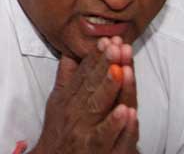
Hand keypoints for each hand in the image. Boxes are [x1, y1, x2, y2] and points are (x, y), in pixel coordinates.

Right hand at [31, 38, 138, 153]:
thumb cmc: (58, 131)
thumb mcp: (57, 102)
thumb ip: (66, 78)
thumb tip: (68, 54)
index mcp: (69, 97)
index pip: (85, 73)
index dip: (97, 56)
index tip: (109, 39)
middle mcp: (75, 110)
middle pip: (92, 84)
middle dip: (106, 64)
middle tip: (118, 46)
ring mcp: (83, 128)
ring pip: (98, 105)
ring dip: (111, 87)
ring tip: (122, 69)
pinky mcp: (92, 147)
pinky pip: (105, 134)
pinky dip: (115, 123)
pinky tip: (127, 111)